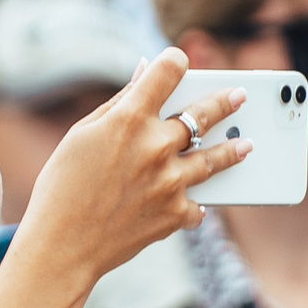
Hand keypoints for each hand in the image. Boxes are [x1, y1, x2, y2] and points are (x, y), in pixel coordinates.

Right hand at [0, 49, 248, 307]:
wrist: (62, 247)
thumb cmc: (62, 187)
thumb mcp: (82, 135)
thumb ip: (119, 103)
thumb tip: (144, 71)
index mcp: (128, 119)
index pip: (167, 71)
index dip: (175, 61)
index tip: (181, 62)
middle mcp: (155, 145)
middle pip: (202, 113)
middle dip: (224, 101)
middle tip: (240, 96)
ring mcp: (170, 181)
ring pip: (214, 158)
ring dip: (233, 149)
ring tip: (246, 145)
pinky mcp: (175, 214)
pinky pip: (197, 203)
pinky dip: (194, 202)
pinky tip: (197, 201)